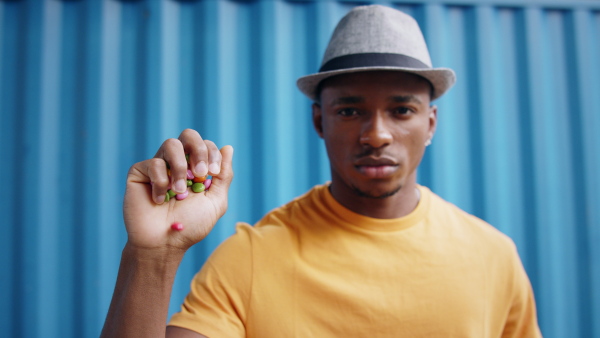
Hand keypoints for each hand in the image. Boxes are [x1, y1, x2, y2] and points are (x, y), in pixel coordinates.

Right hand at [122, 129, 233, 251]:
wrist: (164, 244)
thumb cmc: (190, 226)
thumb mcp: (215, 201)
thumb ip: (224, 175)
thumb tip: (228, 147)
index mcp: (196, 168)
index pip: (206, 145)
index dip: (212, 153)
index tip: (213, 173)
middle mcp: (177, 163)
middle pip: (189, 135)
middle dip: (198, 150)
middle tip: (199, 174)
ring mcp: (158, 166)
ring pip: (171, 144)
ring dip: (180, 168)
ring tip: (179, 192)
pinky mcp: (139, 172)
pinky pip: (153, 163)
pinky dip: (160, 182)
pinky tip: (159, 201)